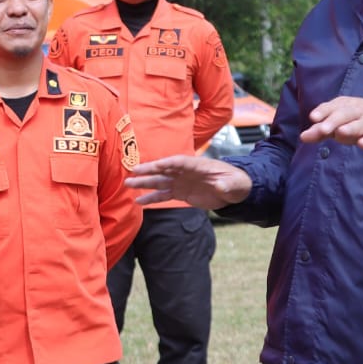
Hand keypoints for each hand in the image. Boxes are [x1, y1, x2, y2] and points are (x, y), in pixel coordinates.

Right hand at [126, 155, 250, 209]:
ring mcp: (181, 182)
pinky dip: (151, 198)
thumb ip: (226, 184)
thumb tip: (220, 186)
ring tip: (127, 186)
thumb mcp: (234, 183)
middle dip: (148, 172)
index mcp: (196, 165)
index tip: (151, 166)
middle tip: (131, 173)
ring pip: (159, 182)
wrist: (235, 189)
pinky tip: (139, 201)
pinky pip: (163, 195)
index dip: (164, 164)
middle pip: (163, 170)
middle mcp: (184, 172)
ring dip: (144, 184)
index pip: (177, 162)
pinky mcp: (181, 193)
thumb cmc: (235, 181)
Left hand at [300, 97, 362, 155]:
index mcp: (348, 105)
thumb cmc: (362, 123)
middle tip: (322, 129)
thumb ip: (322, 130)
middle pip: (345, 114)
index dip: (323, 111)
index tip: (313, 117)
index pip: (334, 106)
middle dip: (333, 121)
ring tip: (340, 133)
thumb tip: (303, 136)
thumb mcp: (342, 124)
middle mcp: (360, 111)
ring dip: (350, 128)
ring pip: (360, 124)